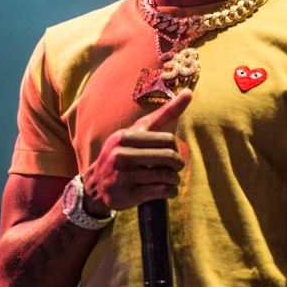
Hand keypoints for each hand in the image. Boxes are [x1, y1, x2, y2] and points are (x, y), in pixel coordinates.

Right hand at [80, 90, 191, 215]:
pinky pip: (161, 192)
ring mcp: (124, 176)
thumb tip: (189, 92)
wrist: (96, 184)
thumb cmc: (124, 152)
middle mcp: (121, 155)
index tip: (172, 152)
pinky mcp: (128, 195)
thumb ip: (164, 113)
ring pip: (166, 176)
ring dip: (174, 179)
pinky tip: (168, 189)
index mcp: (124, 137)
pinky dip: (171, 191)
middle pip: (168, 158)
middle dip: (178, 164)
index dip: (175, 147)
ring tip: (172, 179)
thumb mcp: (137, 131)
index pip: (166, 140)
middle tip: (177, 167)